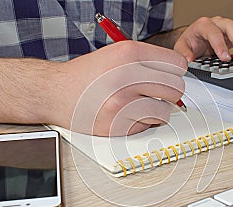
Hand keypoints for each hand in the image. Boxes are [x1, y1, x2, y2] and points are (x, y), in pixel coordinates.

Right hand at [49, 41, 186, 135]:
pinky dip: (142, 122)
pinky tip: (127, 114)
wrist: (55, 92)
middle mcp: (126, 77)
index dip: (175, 72)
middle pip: (175, 89)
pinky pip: (148, 126)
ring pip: (165, 111)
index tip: (170, 77)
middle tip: (158, 93)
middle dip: (170, 93)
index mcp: (129, 54)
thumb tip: (177, 74)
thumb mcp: (116, 54)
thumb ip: (147, 61)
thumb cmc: (86, 75)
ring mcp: (122, 103)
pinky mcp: (117, 125)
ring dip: (157, 110)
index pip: (177, 65)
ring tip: (140, 105)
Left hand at [174, 16, 232, 61]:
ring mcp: (227, 26)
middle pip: (230, 26)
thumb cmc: (190, 42)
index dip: (220, 45)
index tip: (225, 57)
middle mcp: (217, 22)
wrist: (194, 38)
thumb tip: (189, 60)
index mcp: (203, 25)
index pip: (213, 33)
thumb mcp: (182, 48)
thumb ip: (184, 54)